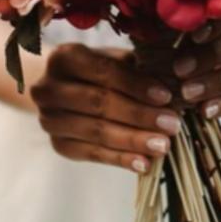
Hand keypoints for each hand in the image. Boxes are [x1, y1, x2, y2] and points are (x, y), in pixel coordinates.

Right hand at [31, 43, 182, 173]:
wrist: (65, 90)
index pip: (103, 72)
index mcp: (64, 57)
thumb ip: (137, 69)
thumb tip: (172, 87)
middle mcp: (48, 88)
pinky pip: (93, 154)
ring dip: (133, 140)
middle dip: (139, 115)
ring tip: (163, 145)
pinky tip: (144, 163)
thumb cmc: (100, 70)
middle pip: (99, 103)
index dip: (136, 85)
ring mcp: (49, 119)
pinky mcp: (58, 145)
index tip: (166, 96)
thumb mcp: (115, 59)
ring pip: (96, 132)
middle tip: (172, 124)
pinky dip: (120, 159)